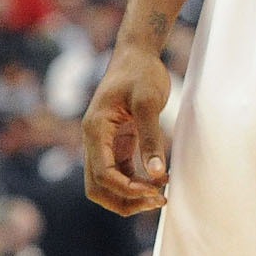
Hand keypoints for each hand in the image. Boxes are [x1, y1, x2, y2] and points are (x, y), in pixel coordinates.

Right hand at [83, 48, 171, 213]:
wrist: (137, 55)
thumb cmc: (140, 73)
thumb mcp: (148, 102)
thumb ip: (151, 137)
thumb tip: (156, 173)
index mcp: (95, 131)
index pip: (103, 174)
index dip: (127, 189)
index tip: (155, 190)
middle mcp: (94, 141)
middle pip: (98, 188)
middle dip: (125, 201)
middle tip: (158, 200)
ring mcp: (104, 144)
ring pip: (108, 184)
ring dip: (131, 195)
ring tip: (162, 194)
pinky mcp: (117, 144)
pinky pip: (120, 173)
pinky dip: (137, 182)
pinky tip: (160, 178)